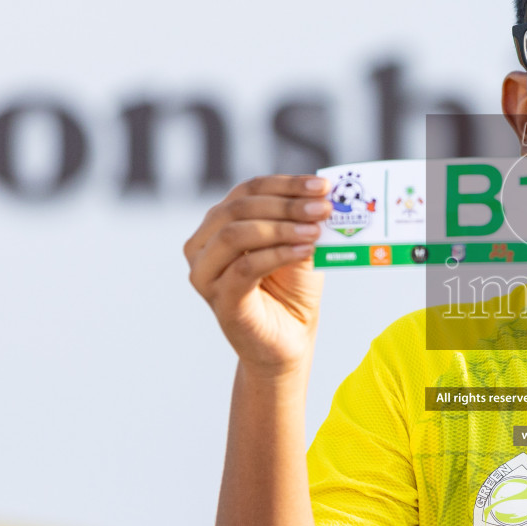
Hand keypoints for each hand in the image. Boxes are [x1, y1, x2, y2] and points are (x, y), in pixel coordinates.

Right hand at [184, 175, 333, 372]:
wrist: (289, 341)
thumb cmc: (292, 291)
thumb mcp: (300, 245)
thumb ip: (303, 219)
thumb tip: (322, 191)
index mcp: (219, 224)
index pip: (247, 190)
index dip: (285, 184)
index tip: (322, 186)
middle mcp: (203, 245)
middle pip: (238, 208)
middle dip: (286, 204)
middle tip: (323, 208)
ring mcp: (205, 274)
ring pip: (235, 235)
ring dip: (281, 228)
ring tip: (316, 230)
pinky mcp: (219, 299)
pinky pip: (245, 268)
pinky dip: (278, 254)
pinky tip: (305, 251)